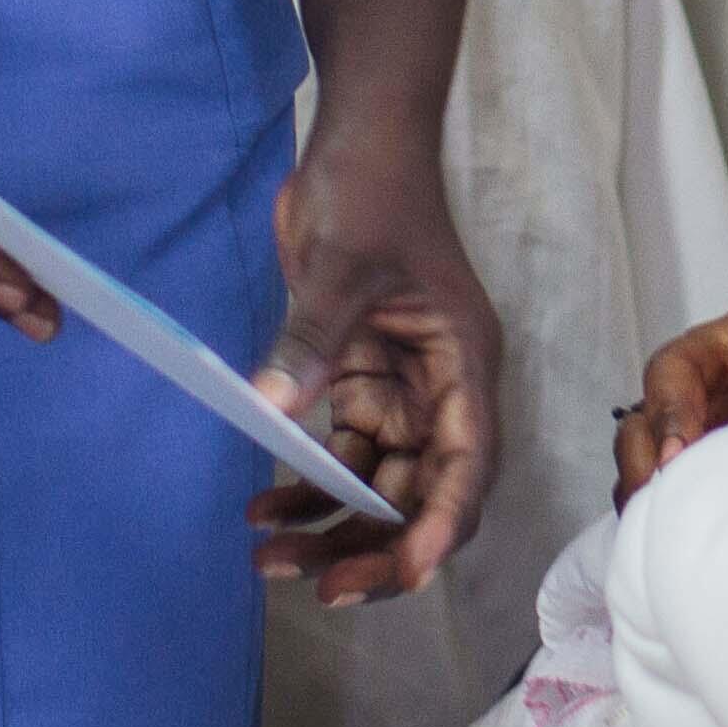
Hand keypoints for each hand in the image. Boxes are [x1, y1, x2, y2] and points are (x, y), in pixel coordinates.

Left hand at [248, 133, 500, 603]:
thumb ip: (311, 339)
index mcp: (463, 364)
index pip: (467, 465)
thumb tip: (270, 411)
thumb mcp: (341, 262)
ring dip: (331, 527)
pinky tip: (260, 511)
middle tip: (317, 589)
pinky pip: (339, 455)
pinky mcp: (361, 379)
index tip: (406, 574)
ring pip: (377, 485)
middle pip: (422, 493)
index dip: (441, 526)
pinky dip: (305, 487)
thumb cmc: (371, 188)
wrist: (356, 137)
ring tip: (266, 559)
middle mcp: (442, 390)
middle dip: (375, 547)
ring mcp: (402, 390)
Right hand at [614, 291, 727, 498]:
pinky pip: (639, 471)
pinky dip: (644, 500)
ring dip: (645, 464)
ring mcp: (680, 404)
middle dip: (674, 415)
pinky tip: (661, 532)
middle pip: (673, 370)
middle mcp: (709, 356)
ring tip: (661, 506)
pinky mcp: (667, 451)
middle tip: (682, 464)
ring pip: (641, 422)